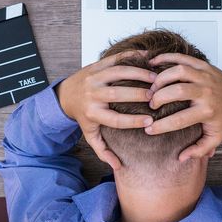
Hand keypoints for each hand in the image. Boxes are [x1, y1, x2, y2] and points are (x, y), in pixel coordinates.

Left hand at [56, 51, 156, 169]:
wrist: (66, 94)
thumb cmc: (83, 115)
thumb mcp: (89, 134)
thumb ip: (102, 150)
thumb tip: (117, 166)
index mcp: (92, 113)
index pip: (115, 119)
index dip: (133, 121)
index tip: (150, 121)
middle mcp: (92, 95)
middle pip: (117, 94)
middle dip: (138, 94)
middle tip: (156, 96)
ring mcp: (94, 77)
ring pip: (118, 73)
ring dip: (138, 73)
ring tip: (155, 77)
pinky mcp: (97, 65)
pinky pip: (115, 58)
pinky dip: (132, 56)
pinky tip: (147, 57)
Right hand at [145, 53, 221, 161]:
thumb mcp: (215, 137)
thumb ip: (199, 150)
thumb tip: (180, 158)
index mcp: (207, 112)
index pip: (179, 120)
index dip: (161, 126)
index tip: (148, 130)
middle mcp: (206, 92)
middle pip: (177, 91)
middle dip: (159, 98)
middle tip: (151, 104)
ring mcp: (204, 76)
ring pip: (179, 71)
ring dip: (161, 78)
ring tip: (152, 87)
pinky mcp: (202, 65)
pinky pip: (182, 58)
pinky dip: (165, 58)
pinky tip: (153, 63)